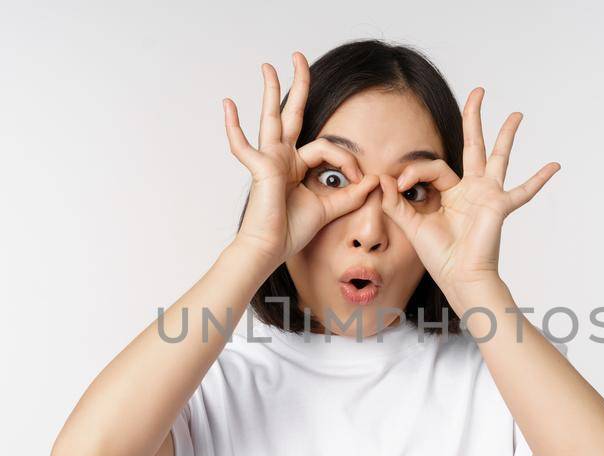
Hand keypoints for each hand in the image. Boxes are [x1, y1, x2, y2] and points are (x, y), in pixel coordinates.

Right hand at [222, 52, 379, 267]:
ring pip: (270, 117)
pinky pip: (243, 144)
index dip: (348, 161)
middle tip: (299, 57)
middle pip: (291, 113)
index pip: (327, 148)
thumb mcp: (331, 208)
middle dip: (297, 84)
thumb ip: (352, 194)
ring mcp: (268, 159)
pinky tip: (228, 104)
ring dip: (270, 90)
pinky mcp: (260, 167)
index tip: (361, 179)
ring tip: (268, 67)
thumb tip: (375, 180)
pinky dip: (233, 126)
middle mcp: (281, 157)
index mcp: (295, 165)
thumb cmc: (291, 231)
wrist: (271, 249)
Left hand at [378, 87, 559, 308]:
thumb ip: (395, 203)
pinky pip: (523, 191)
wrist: (460, 278)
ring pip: (498, 157)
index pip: (431, 167)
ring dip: (507, 135)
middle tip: (479, 91)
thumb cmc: (440, 258)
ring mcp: (488, 195)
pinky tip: (555, 165)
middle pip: (472, 145)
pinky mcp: (499, 206)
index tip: (399, 186)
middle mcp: (471, 189)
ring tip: (517, 114)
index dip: (413, 171)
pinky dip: (539, 179)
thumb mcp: (411, 226)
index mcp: (450, 193)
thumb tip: (382, 179)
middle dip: (474, 117)